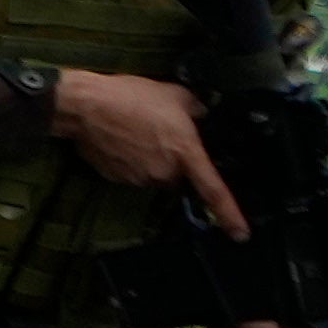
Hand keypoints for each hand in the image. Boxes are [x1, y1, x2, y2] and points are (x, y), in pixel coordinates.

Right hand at [51, 68, 244, 233]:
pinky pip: (131, 172)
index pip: (213, 189)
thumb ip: (195, 109)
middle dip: (174, 160)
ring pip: (154, 173)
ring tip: (136, 130)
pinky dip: (129, 159)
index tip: (240, 234)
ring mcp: (139, 178)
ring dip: (151, 158)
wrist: (86, 105)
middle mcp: (164, 172)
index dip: (230, 214)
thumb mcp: (175, 93)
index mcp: (185, 152)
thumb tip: (201, 115)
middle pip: (178, 175)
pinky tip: (120, 138)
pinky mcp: (116, 178)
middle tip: (161, 133)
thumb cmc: (133, 96)